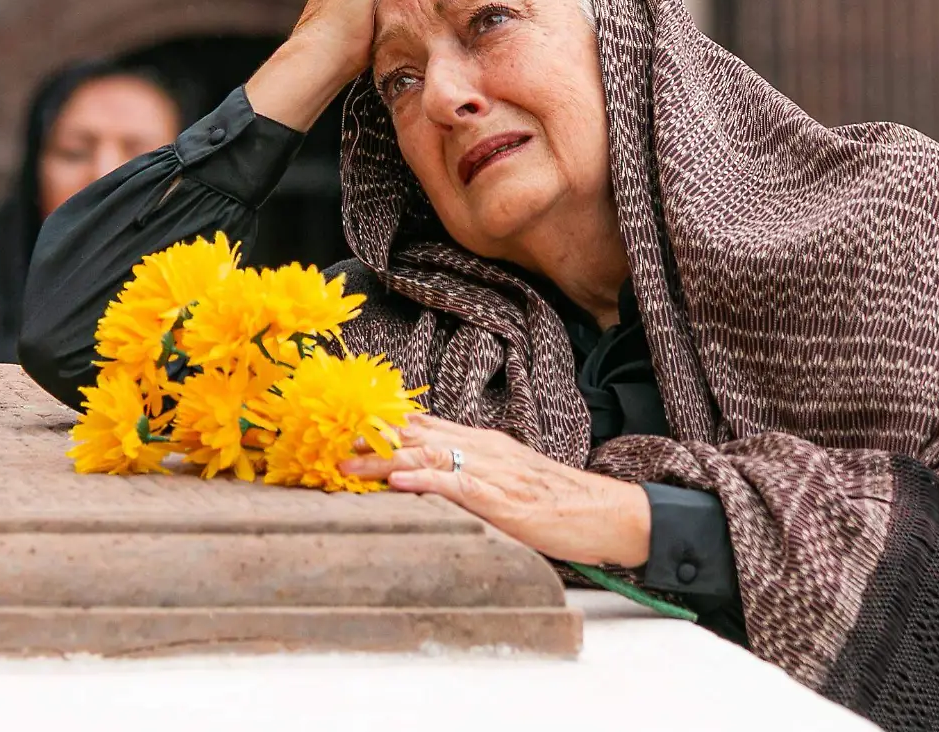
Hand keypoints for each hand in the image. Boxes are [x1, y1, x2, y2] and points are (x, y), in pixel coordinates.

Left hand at [341, 414, 651, 567]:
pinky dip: (425, 482)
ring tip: (348, 465)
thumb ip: (470, 473)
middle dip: (371, 441)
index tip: (345, 427)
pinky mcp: (503, 501)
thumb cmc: (559, 502)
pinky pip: (457, 487)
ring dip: (383, 461)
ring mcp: (492, 473)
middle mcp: (482, 449)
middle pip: (416, 437)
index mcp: (483, 443)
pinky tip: (398, 484)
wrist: (607, 512)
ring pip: (429, 457)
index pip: (424, 426)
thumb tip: (430, 476)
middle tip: (330, 444)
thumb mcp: (507, 479)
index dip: (382, 426)